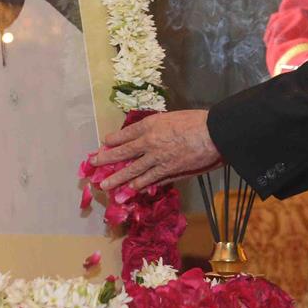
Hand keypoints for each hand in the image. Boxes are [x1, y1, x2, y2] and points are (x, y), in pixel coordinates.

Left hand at [92, 109, 221, 190]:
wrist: (213, 133)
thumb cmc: (196, 121)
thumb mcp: (172, 118)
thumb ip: (158, 128)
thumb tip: (147, 135)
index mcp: (151, 125)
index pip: (127, 133)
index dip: (114, 139)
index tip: (104, 143)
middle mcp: (149, 142)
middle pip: (123, 152)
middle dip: (107, 159)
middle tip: (93, 164)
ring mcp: (157, 158)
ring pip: (132, 170)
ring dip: (118, 178)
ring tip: (106, 185)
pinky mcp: (168, 171)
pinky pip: (150, 180)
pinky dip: (140, 185)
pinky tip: (131, 189)